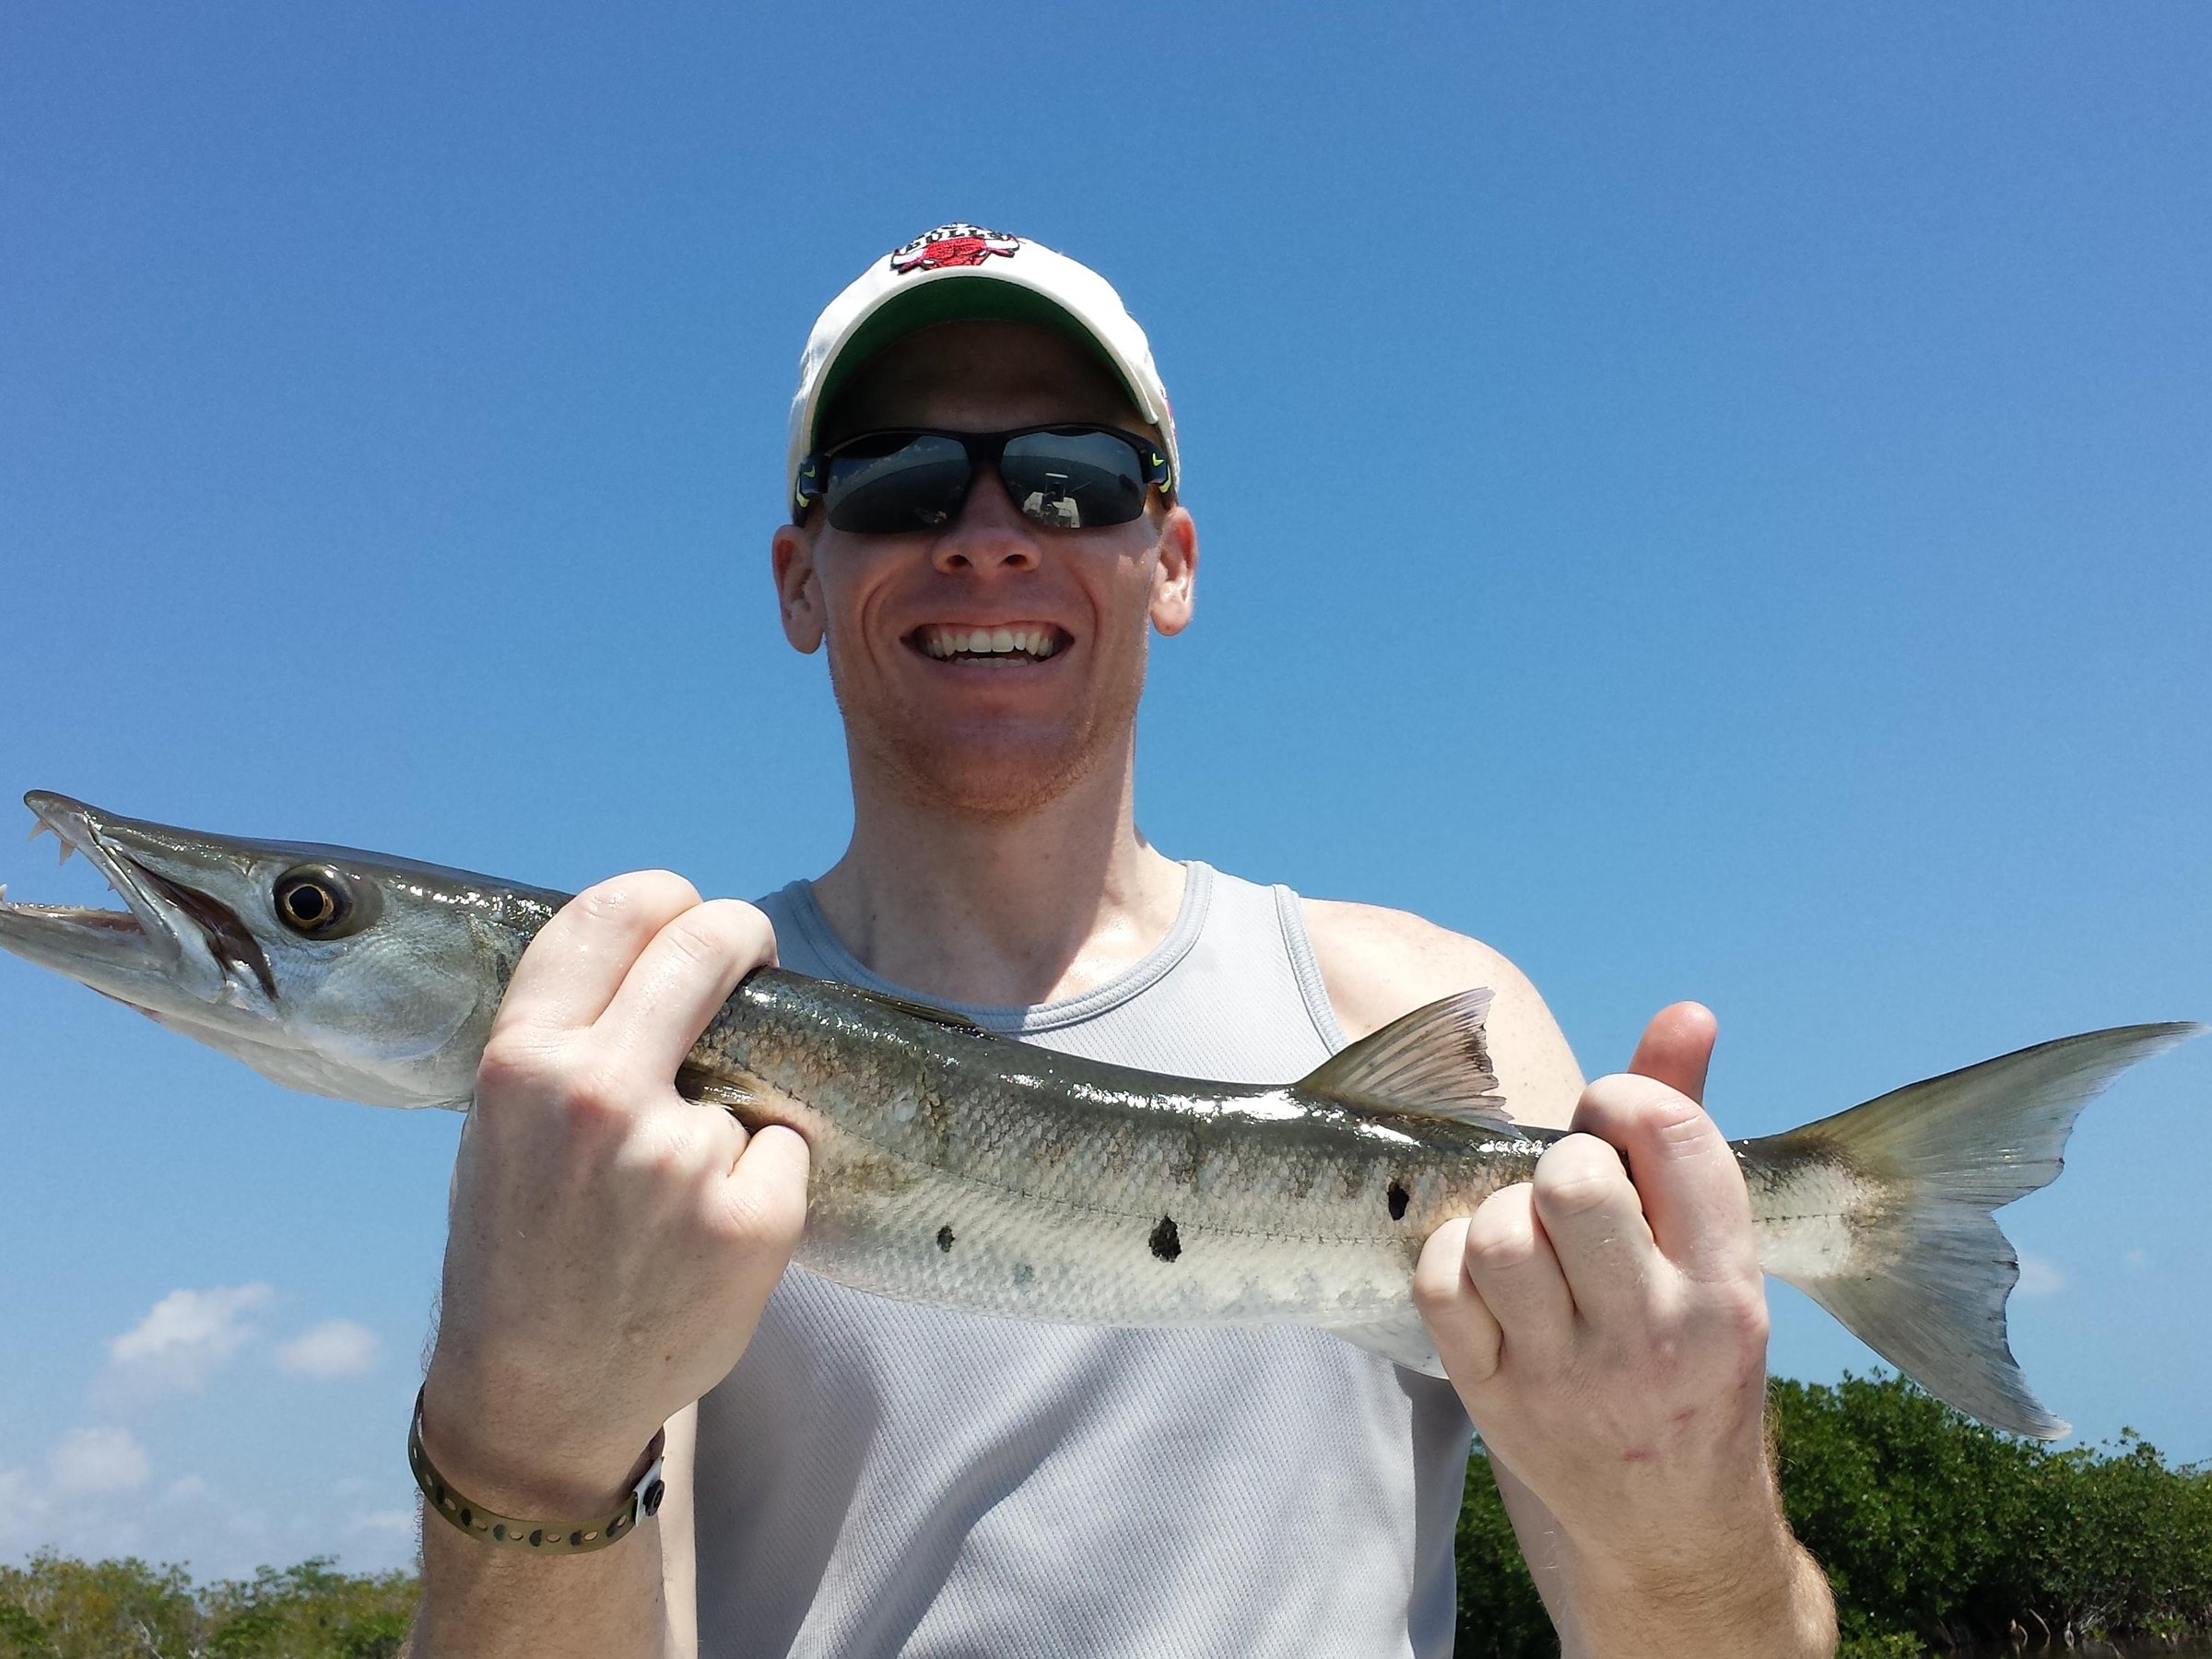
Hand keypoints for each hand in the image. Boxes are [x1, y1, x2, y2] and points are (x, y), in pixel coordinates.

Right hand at [421, 873, 808, 1513]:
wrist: (538, 1397)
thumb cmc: (520, 1249)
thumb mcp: (502, 1126)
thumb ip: (570, 1039)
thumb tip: (662, 955)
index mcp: (524, 1063)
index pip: (611, 914)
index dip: (664, 898)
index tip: (686, 910)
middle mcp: (599, 1097)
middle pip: (708, 945)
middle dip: (738, 934)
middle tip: (747, 950)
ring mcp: (683, 1158)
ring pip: (755, 1068)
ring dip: (733, 1107)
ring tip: (672, 1187)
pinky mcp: (754, 1216)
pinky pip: (784, 1148)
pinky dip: (763, 1177)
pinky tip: (708, 1231)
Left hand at [1412, 1003, 1781, 1580]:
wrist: (1674, 1533)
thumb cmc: (1692, 1363)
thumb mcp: (1717, 1260)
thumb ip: (1687, 1131)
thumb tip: (1686, 1012)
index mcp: (1727, 1286)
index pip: (1672, 1136)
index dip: (1622, 1098)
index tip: (1609, 1120)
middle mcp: (1655, 1333)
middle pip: (1572, 1179)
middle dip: (1562, 1161)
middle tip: (1571, 1192)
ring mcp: (1571, 1376)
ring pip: (1498, 1230)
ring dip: (1502, 1213)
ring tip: (1530, 1239)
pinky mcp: (1497, 1402)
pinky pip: (1440, 1283)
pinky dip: (1450, 1257)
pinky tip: (1486, 1275)